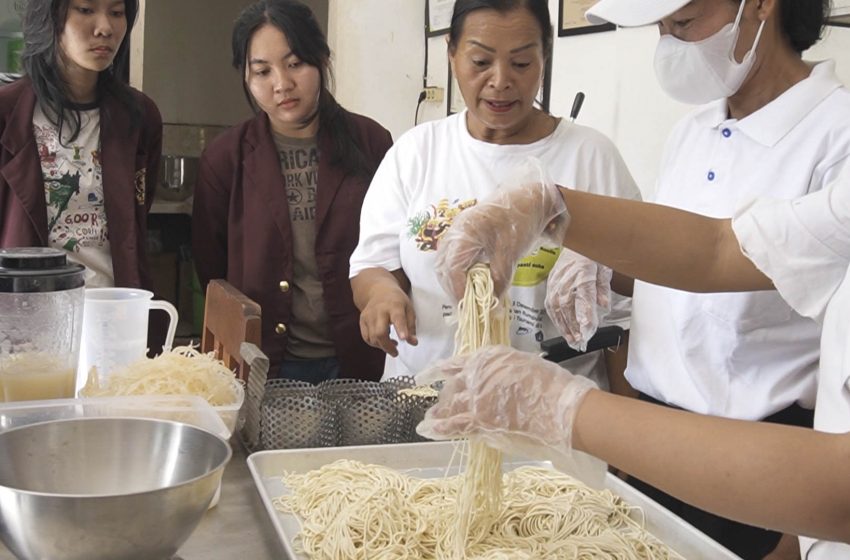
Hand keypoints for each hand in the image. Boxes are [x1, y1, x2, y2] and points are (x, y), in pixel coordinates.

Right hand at [358, 286, 417, 356]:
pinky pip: (366, 337)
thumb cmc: (397, 301)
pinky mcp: (362, 320)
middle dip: (388, 346)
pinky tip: (382, 341)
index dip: (401, 329)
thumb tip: (413, 342)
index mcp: (395, 305)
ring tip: (392, 344)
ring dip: (382, 346)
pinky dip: (374, 343)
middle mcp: (379, 310)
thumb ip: (411, 327)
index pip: (397, 318)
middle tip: (396, 352)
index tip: (404, 338)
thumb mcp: (409, 309)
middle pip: (380, 332)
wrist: (379, 291)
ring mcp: (369, 315)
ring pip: (372, 337)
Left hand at [416, 345, 595, 460]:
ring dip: (438, 414)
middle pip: (452, 388)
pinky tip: (429, 430)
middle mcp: (476, 377)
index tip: (429, 374)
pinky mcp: (481, 423)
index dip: (439, 370)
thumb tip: (493, 377)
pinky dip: (440, 429)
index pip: (456, 364)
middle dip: (445, 398)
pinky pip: (455, 426)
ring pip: (450, 408)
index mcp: (487, 359)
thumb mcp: (521, 363)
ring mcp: (476, 401)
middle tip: (437, 406)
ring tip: (428, 420)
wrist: (559, 408)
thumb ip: (500, 369)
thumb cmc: (549, 383)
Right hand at [435, 160, 569, 299]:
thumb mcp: (511, 253)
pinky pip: (452, 256)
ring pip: (445, 262)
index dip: (458, 289)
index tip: (469, 305)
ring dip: (454, 280)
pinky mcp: (462, 233)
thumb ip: (499, 278)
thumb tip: (493, 302)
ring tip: (468, 296)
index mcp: (465, 232)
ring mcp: (457, 230)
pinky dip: (458, 271)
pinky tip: (470, 280)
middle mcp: (456, 230)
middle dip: (453, 288)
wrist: (528, 198)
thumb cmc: (520, 221)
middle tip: (467, 305)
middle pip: (443, 266)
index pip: (452, 267)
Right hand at [545, 248, 612, 351]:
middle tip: (582, 341)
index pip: (583, 299)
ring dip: (564, 326)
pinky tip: (562, 328)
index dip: (585, 317)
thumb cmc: (591, 252)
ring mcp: (556, 281)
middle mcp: (567, 278)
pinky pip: (550, 304)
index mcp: (583, 273)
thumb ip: (603, 288)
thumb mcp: (604, 267)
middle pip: (568, 307)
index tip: (588, 332)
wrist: (576, 238)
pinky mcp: (550, 283)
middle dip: (574, 327)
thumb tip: (603, 305)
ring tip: (572, 340)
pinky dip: (556, 319)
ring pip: (557, 308)